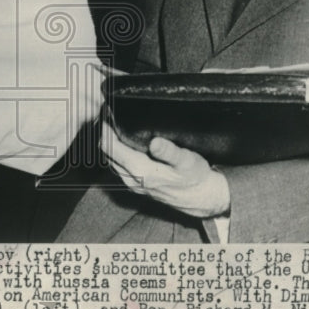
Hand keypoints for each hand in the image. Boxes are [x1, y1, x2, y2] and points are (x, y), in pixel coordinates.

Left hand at [102, 122, 230, 218]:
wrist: (202, 198)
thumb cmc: (195, 177)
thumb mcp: (187, 161)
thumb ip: (170, 152)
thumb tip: (154, 142)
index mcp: (140, 171)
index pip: (110, 147)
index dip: (106, 127)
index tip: (107, 111)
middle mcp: (132, 179)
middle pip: (106, 153)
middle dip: (106, 133)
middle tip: (109, 113)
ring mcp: (132, 184)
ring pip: (111, 161)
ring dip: (110, 143)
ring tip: (114, 123)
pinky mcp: (137, 185)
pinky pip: (118, 167)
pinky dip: (116, 153)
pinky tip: (123, 142)